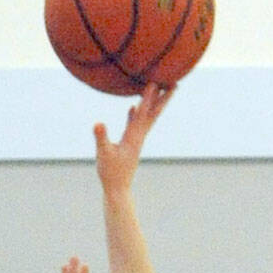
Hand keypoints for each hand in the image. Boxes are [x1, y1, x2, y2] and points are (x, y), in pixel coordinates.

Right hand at [93, 83, 174, 200]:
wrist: (118, 189)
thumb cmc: (110, 173)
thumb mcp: (103, 154)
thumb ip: (101, 138)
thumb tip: (98, 123)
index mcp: (133, 137)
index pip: (142, 114)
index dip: (147, 98)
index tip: (154, 82)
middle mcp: (138, 136)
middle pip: (153, 114)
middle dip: (163, 98)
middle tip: (174, 83)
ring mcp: (135, 140)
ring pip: (146, 118)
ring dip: (153, 103)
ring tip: (159, 90)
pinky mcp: (129, 143)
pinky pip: (135, 124)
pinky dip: (136, 114)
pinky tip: (133, 107)